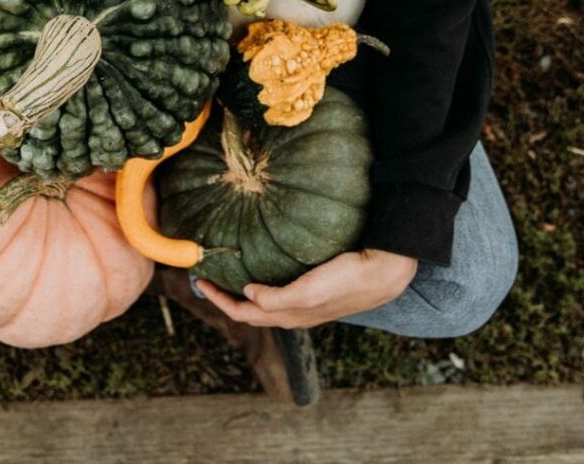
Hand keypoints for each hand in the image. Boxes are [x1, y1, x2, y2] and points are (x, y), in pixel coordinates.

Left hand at [195, 249, 417, 327]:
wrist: (383, 271)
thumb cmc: (346, 280)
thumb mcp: (309, 291)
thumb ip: (278, 299)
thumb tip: (247, 296)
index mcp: (289, 314)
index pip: (243, 313)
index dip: (219, 300)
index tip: (200, 281)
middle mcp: (294, 311)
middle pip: (250, 310)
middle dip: (226, 297)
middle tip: (207, 277)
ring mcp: (304, 302)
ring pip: (264, 302)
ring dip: (242, 292)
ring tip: (228, 274)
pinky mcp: (314, 289)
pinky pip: (279, 291)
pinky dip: (262, 284)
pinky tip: (261, 268)